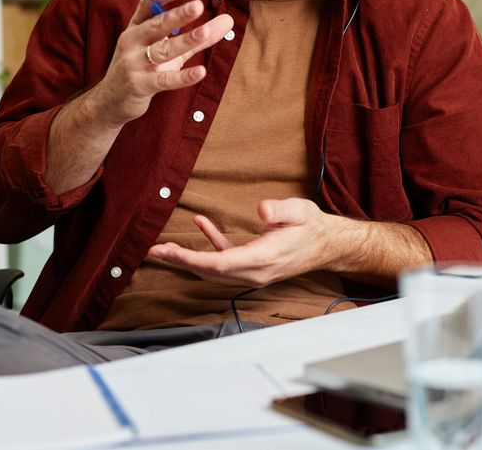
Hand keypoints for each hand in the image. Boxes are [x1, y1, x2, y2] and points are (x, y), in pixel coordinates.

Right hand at [90, 0, 233, 126]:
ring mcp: (133, 64)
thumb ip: (198, 36)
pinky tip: (201, 72)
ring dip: (184, 41)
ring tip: (204, 32)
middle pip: (156, 25)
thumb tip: (229, 20)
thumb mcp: (168, 50)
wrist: (111, 101)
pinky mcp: (139, 85)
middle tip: (198, 6)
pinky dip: (182, 77)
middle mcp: (131, 42)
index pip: (146, 4)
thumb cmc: (143, 69)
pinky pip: (164, 80)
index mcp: (136, 28)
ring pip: (162, 50)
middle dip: (177, 15)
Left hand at [147, 198, 363, 287]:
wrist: (328, 244)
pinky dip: (210, 244)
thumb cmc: (312, 226)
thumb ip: (281, 210)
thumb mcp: (300, 211)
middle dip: (180, 261)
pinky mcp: (253, 265)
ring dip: (188, 259)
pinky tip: (201, 224)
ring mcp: (252, 271)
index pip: (220, 264)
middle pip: (210, 271)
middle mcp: (254, 271)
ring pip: (214, 269)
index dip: (192, 259)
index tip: (170, 251)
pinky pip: (226, 259)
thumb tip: (262, 209)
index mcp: (263, 258)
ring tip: (164, 248)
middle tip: (154, 251)